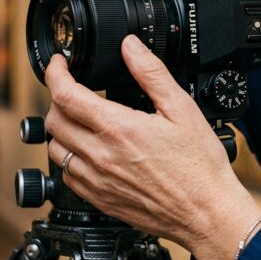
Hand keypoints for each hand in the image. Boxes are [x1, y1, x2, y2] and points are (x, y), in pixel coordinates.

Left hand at [44, 35, 260, 259]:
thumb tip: (130, 46)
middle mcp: (101, 156)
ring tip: (78, 121)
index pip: (65, 95)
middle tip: (72, 91)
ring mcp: (97, 181)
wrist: (206, 212)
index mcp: (118, 128)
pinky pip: (67, 176)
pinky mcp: (99, 200)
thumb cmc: (199, 165)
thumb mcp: (181, 108)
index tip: (60, 65)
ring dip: (60, 130)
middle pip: (54, 120)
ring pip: (55, 150)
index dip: (55, 73)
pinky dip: (69, 159)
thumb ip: (151, 73)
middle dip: (57, 98)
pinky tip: (87, 152)